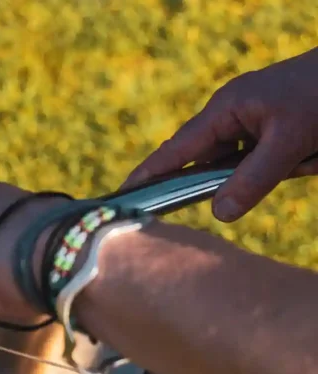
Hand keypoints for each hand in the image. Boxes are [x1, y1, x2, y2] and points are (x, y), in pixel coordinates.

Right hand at [123, 47, 317, 222]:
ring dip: (281, 169)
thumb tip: (218, 214)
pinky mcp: (273, 128)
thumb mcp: (289, 142)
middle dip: (247, 177)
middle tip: (281, 167)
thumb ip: (253, 180)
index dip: (149, 174)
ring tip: (309, 153)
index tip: (123, 195)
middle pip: (216, 164)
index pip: (175, 150)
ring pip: (249, 167)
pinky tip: (312, 153)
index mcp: (223, 110)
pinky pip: (270, 161)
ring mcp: (253, 122)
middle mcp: (232, 116)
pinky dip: (294, 164)